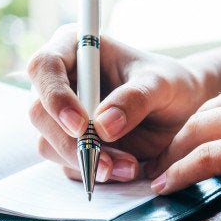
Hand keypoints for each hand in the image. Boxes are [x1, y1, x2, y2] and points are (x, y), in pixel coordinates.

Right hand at [27, 24, 210, 182]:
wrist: (180, 111)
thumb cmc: (169, 84)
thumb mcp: (162, 84)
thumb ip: (135, 98)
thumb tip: (103, 126)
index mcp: (74, 48)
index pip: (44, 66)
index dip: (55, 96)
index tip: (80, 125)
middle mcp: (61, 81)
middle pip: (39, 112)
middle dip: (70, 142)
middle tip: (105, 162)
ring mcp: (61, 115)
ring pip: (49, 143)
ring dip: (86, 162)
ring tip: (129, 166)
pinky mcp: (70, 143)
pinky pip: (68, 164)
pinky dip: (94, 172)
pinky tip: (125, 169)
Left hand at [146, 59, 220, 214]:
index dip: (200, 123)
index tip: (184, 141)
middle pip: (207, 111)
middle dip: (180, 138)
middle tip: (161, 159)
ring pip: (202, 130)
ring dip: (174, 156)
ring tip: (158, 175)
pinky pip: (210, 156)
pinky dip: (183, 171)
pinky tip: (168, 184)